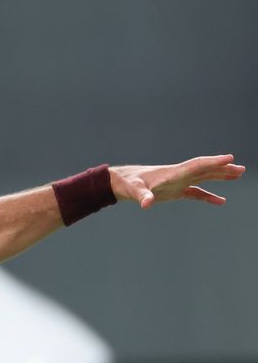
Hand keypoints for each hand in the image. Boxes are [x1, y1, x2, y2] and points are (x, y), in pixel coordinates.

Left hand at [111, 154, 245, 209]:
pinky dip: (208, 196)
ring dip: (220, 177)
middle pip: (205, 170)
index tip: (229, 158)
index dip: (212, 162)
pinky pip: (196, 192)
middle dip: (222, 169)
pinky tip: (220, 201)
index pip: (196, 165)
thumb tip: (146, 204)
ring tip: (238, 174)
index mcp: (172, 173)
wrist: (121, 182)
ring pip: (203, 178)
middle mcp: (178, 175)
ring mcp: (178, 182)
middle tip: (240, 168)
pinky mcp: (175, 191)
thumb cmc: (127, 183)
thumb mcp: (134, 190)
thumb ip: (142, 196)